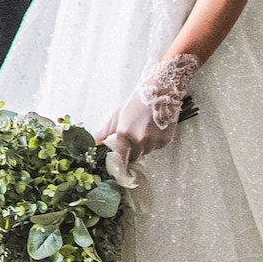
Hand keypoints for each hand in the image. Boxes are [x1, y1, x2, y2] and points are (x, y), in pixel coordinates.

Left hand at [97, 52, 198, 186]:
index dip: (119, 165)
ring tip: (144, 129)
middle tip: (132, 137)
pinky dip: (154, 142)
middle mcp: (139, 140)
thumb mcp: (118, 114)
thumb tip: (97, 142)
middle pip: (134, 157)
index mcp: (124, 133)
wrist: (160, 92)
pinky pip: (156, 148)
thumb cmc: (136, 102)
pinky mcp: (165, 141)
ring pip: (146, 152)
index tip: (118, 169)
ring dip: (143, 146)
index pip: (120, 158)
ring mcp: (154, 142)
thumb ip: (107, 130)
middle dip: (132, 151)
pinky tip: (153, 128)